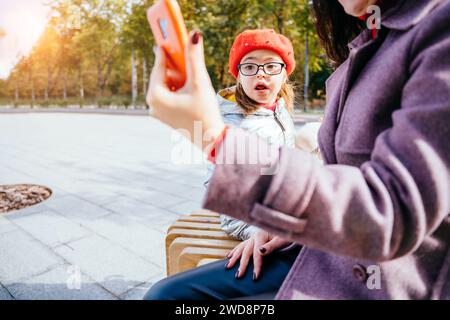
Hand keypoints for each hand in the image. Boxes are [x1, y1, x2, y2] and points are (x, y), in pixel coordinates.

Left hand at [146, 31, 225, 153]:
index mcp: (155, 96)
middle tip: (182, 55)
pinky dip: (176, 88)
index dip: (166, 51)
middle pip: (161, 76)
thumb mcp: (199, 83)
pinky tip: (188, 86)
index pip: (159, 67)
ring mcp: (157, 111)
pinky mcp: (164, 116)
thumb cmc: (205, 113)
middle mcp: (152, 104)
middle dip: (173, 66)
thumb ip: (194, 58)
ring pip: (164, 85)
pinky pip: (167, 95)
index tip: (169, 40)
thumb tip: (194, 35)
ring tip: (189, 73)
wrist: (211, 140)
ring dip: (176, 77)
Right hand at [225, 230, 290, 280]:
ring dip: (234, 258)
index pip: (257, 254)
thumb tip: (260, 251)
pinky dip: (235, 251)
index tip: (255, 277)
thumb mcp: (282, 240)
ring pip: (241, 248)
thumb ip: (271, 246)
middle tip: (238, 276)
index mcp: (261, 235)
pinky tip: (229, 255)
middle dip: (241, 264)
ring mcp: (253, 237)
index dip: (256, 266)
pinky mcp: (253, 239)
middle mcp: (254, 235)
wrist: (287, 226)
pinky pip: (241, 245)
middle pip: (246, 252)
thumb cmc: (286, 235)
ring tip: (228, 266)